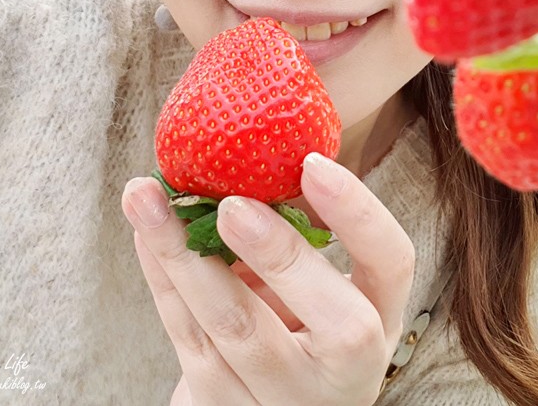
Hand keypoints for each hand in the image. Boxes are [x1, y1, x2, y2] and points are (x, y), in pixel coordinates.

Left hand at [121, 153, 414, 405]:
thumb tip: (265, 156)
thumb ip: (307, 238)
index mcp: (378, 320)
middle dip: (276, 254)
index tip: (313, 163)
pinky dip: (163, 275)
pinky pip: (186, 332)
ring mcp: (280, 394)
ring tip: (148, 198)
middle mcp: (344, 369)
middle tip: (231, 203)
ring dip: (186, 255)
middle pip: (324, 315)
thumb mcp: (328, 292)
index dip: (359, 213)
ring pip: (234, 326)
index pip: (391, 263)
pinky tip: (146, 230)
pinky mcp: (217, 401)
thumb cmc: (301, 330)